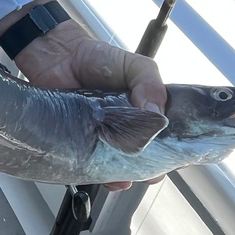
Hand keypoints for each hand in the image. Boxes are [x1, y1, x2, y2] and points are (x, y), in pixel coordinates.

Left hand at [14, 20, 167, 189]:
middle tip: (148, 171)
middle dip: (150, 170)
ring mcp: (104, 140)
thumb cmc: (99, 59)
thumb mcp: (136, 66)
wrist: (59, 57)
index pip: (168, 140)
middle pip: (146, 160)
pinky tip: (107, 178)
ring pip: (120, 168)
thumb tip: (156, 115)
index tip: (175, 158)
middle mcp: (128, 130)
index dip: (174, 152)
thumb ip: (150, 85)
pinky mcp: (81, 144)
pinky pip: (92, 167)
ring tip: (126, 176)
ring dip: (125, 175)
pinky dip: (101, 176)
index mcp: (147, 114)